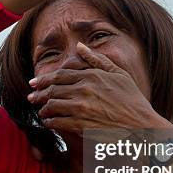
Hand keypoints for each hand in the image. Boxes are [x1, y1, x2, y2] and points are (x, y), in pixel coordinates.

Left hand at [27, 42, 167, 134]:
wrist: (142, 126)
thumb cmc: (133, 100)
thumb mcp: (119, 74)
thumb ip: (97, 60)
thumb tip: (80, 46)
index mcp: (92, 75)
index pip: (61, 74)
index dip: (46, 78)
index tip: (35, 82)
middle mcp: (85, 88)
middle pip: (53, 89)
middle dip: (39, 93)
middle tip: (31, 97)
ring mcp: (82, 107)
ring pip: (52, 105)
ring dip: (44, 108)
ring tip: (41, 111)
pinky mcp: (81, 125)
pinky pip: (57, 122)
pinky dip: (50, 122)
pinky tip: (50, 123)